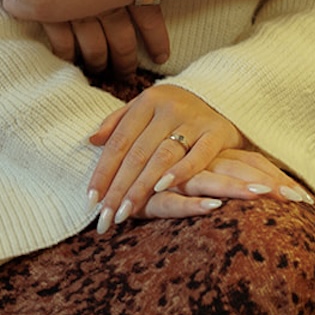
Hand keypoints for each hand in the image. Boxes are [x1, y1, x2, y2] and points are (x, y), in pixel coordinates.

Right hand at [39, 8, 160, 76]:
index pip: (148, 14)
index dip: (156, 39)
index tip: (161, 57)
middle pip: (122, 38)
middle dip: (126, 60)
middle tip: (128, 75)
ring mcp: (76, 9)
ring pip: (95, 47)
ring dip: (100, 62)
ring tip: (101, 72)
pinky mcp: (49, 14)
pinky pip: (64, 45)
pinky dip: (68, 56)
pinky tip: (71, 61)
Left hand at [87, 84, 242, 226]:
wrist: (224, 99)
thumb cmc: (175, 111)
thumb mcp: (146, 108)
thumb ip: (118, 122)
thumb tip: (92, 140)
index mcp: (148, 101)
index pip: (119, 141)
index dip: (103, 171)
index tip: (91, 199)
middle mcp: (169, 108)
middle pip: (137, 153)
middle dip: (118, 188)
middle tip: (105, 215)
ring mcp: (194, 120)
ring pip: (162, 157)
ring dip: (141, 187)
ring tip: (125, 211)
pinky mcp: (216, 133)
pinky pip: (197, 156)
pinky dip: (179, 172)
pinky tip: (161, 189)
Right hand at [126, 147, 314, 227]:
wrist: (110, 181)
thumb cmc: (157, 182)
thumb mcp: (191, 182)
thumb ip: (222, 179)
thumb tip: (264, 191)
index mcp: (208, 158)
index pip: (249, 165)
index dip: (276, 178)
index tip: (306, 199)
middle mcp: (194, 164)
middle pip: (236, 171)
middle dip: (268, 185)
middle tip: (298, 200)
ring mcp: (173, 180)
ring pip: (208, 181)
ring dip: (235, 188)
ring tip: (262, 196)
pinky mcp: (151, 197)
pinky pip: (174, 201)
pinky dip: (192, 204)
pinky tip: (212, 207)